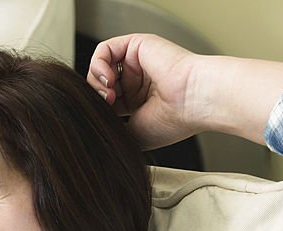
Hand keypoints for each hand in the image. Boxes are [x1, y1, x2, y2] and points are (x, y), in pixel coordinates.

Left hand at [87, 33, 202, 149]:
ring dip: (95, 83)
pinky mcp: (137, 45)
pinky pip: (104, 49)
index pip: (104, 103)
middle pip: (99, 86)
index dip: (97, 111)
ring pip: (99, 68)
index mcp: (138, 103)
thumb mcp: (132, 135)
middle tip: (106, 109)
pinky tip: (108, 80)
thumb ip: (110, 129)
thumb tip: (88, 131)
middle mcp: (137, 81)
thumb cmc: (172, 121)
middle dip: (95, 98)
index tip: (101, 122)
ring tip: (109, 95)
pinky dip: (98, 65)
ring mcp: (137, 63)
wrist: (194, 101)